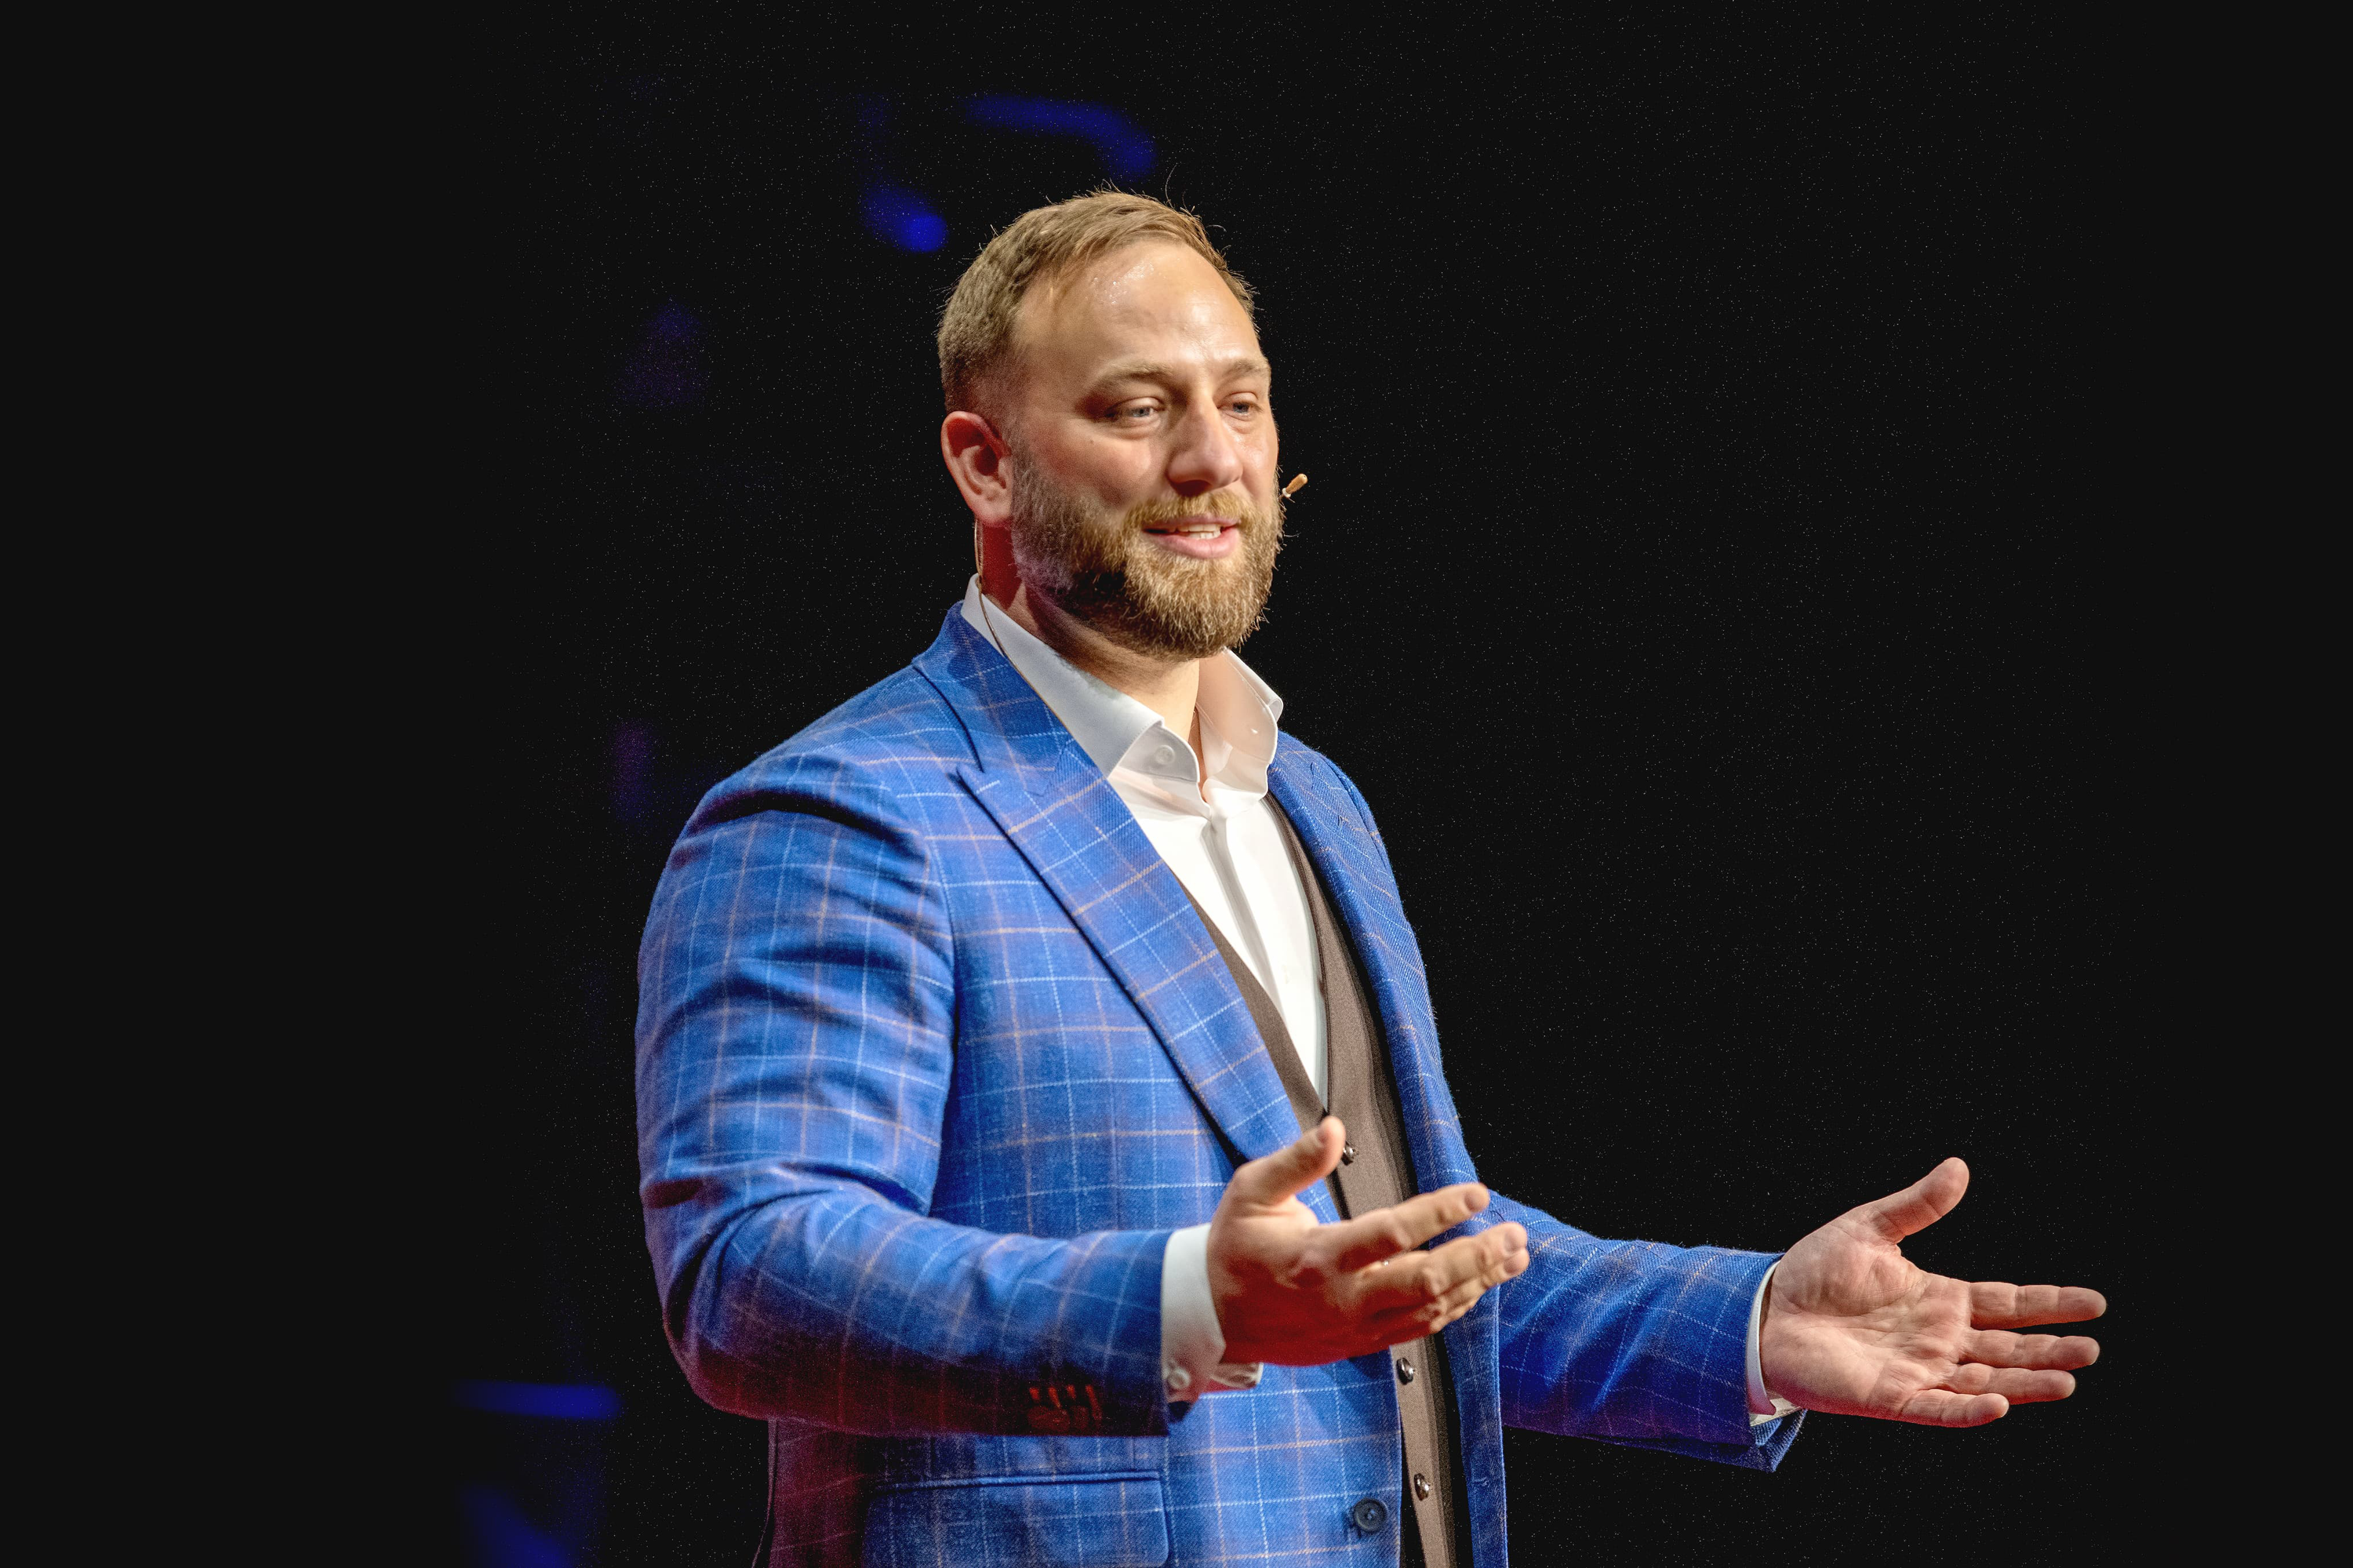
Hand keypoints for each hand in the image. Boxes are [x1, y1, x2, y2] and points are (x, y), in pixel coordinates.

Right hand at [1206, 1117, 1528, 1364]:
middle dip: (1478, 1255)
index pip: (1392, 1233)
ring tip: (1513, 1257)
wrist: (1211, 1317)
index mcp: (1316, 1256)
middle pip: (1425, 1280)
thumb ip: (1296, 1160)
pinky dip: (1453, 1308)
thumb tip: (1334, 1129)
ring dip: (1477, 1282)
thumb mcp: (1250, 1192)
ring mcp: (1352, 1327)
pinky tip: (1477, 1287)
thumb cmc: (1233, 1248)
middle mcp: (1341, 1297)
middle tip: (1514, 1233)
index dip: (1439, 1212)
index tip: (1475, 1192)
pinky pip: (1417, 1329)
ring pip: (1430, 1309)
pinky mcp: (1357, 1344)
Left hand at [1760, 1157, 2104, 1426]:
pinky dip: (1969, 1409)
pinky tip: (2001, 1404)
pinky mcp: (1891, 1397)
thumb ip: (1917, 1205)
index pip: (2008, 1303)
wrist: (1765, 1310)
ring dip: (2026, 1382)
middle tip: (2092, 1348)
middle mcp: (1938, 1339)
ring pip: (1985, 1379)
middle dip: (2051, 1349)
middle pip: (2008, 1346)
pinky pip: (1939, 1408)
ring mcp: (1919, 1370)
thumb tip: (1959, 1166)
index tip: (2095, 1302)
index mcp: (1940, 1300)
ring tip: (2068, 1379)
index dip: (2050, 1302)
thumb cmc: (1814, 1271)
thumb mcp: (1869, 1228)